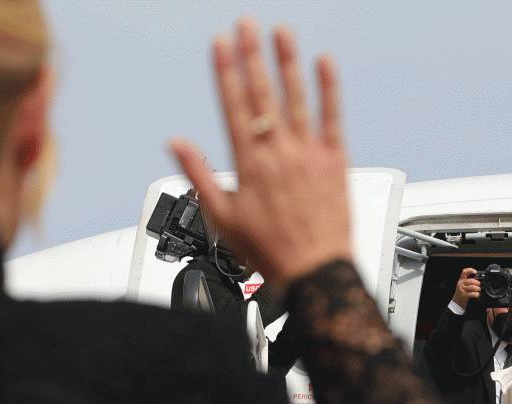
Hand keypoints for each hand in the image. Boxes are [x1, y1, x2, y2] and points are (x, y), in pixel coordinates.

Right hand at [171, 19, 350, 288]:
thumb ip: (198, 174)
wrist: (313, 271)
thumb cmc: (268, 249)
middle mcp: (278, 153)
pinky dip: (329, 89)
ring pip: (296, 99)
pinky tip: (324, 64)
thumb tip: (176, 144)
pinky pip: (333, 118)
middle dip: (252, 56)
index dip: (226, 72)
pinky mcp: (335, 161)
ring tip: (281, 32)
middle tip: (247, 25)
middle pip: (262, 94)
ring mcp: (308, 154)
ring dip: (287, 62)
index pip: (233, 106)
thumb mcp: (221, 217)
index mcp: (249, 164)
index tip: (220, 44)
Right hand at [451, 267, 480, 308]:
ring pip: (472, 287)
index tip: (475, 272)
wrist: (456, 303)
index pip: (464, 272)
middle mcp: (461, 284)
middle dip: (477, 283)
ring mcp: (462, 290)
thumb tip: (477, 279)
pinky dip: (476, 294)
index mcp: (461, 280)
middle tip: (479, 285)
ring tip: (478, 290)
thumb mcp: (463, 285)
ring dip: (478, 289)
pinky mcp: (464, 295)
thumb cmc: (461, 294)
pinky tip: (477, 295)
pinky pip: (472, 294)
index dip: (470, 270)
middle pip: (471, 280)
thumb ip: (468, 281)